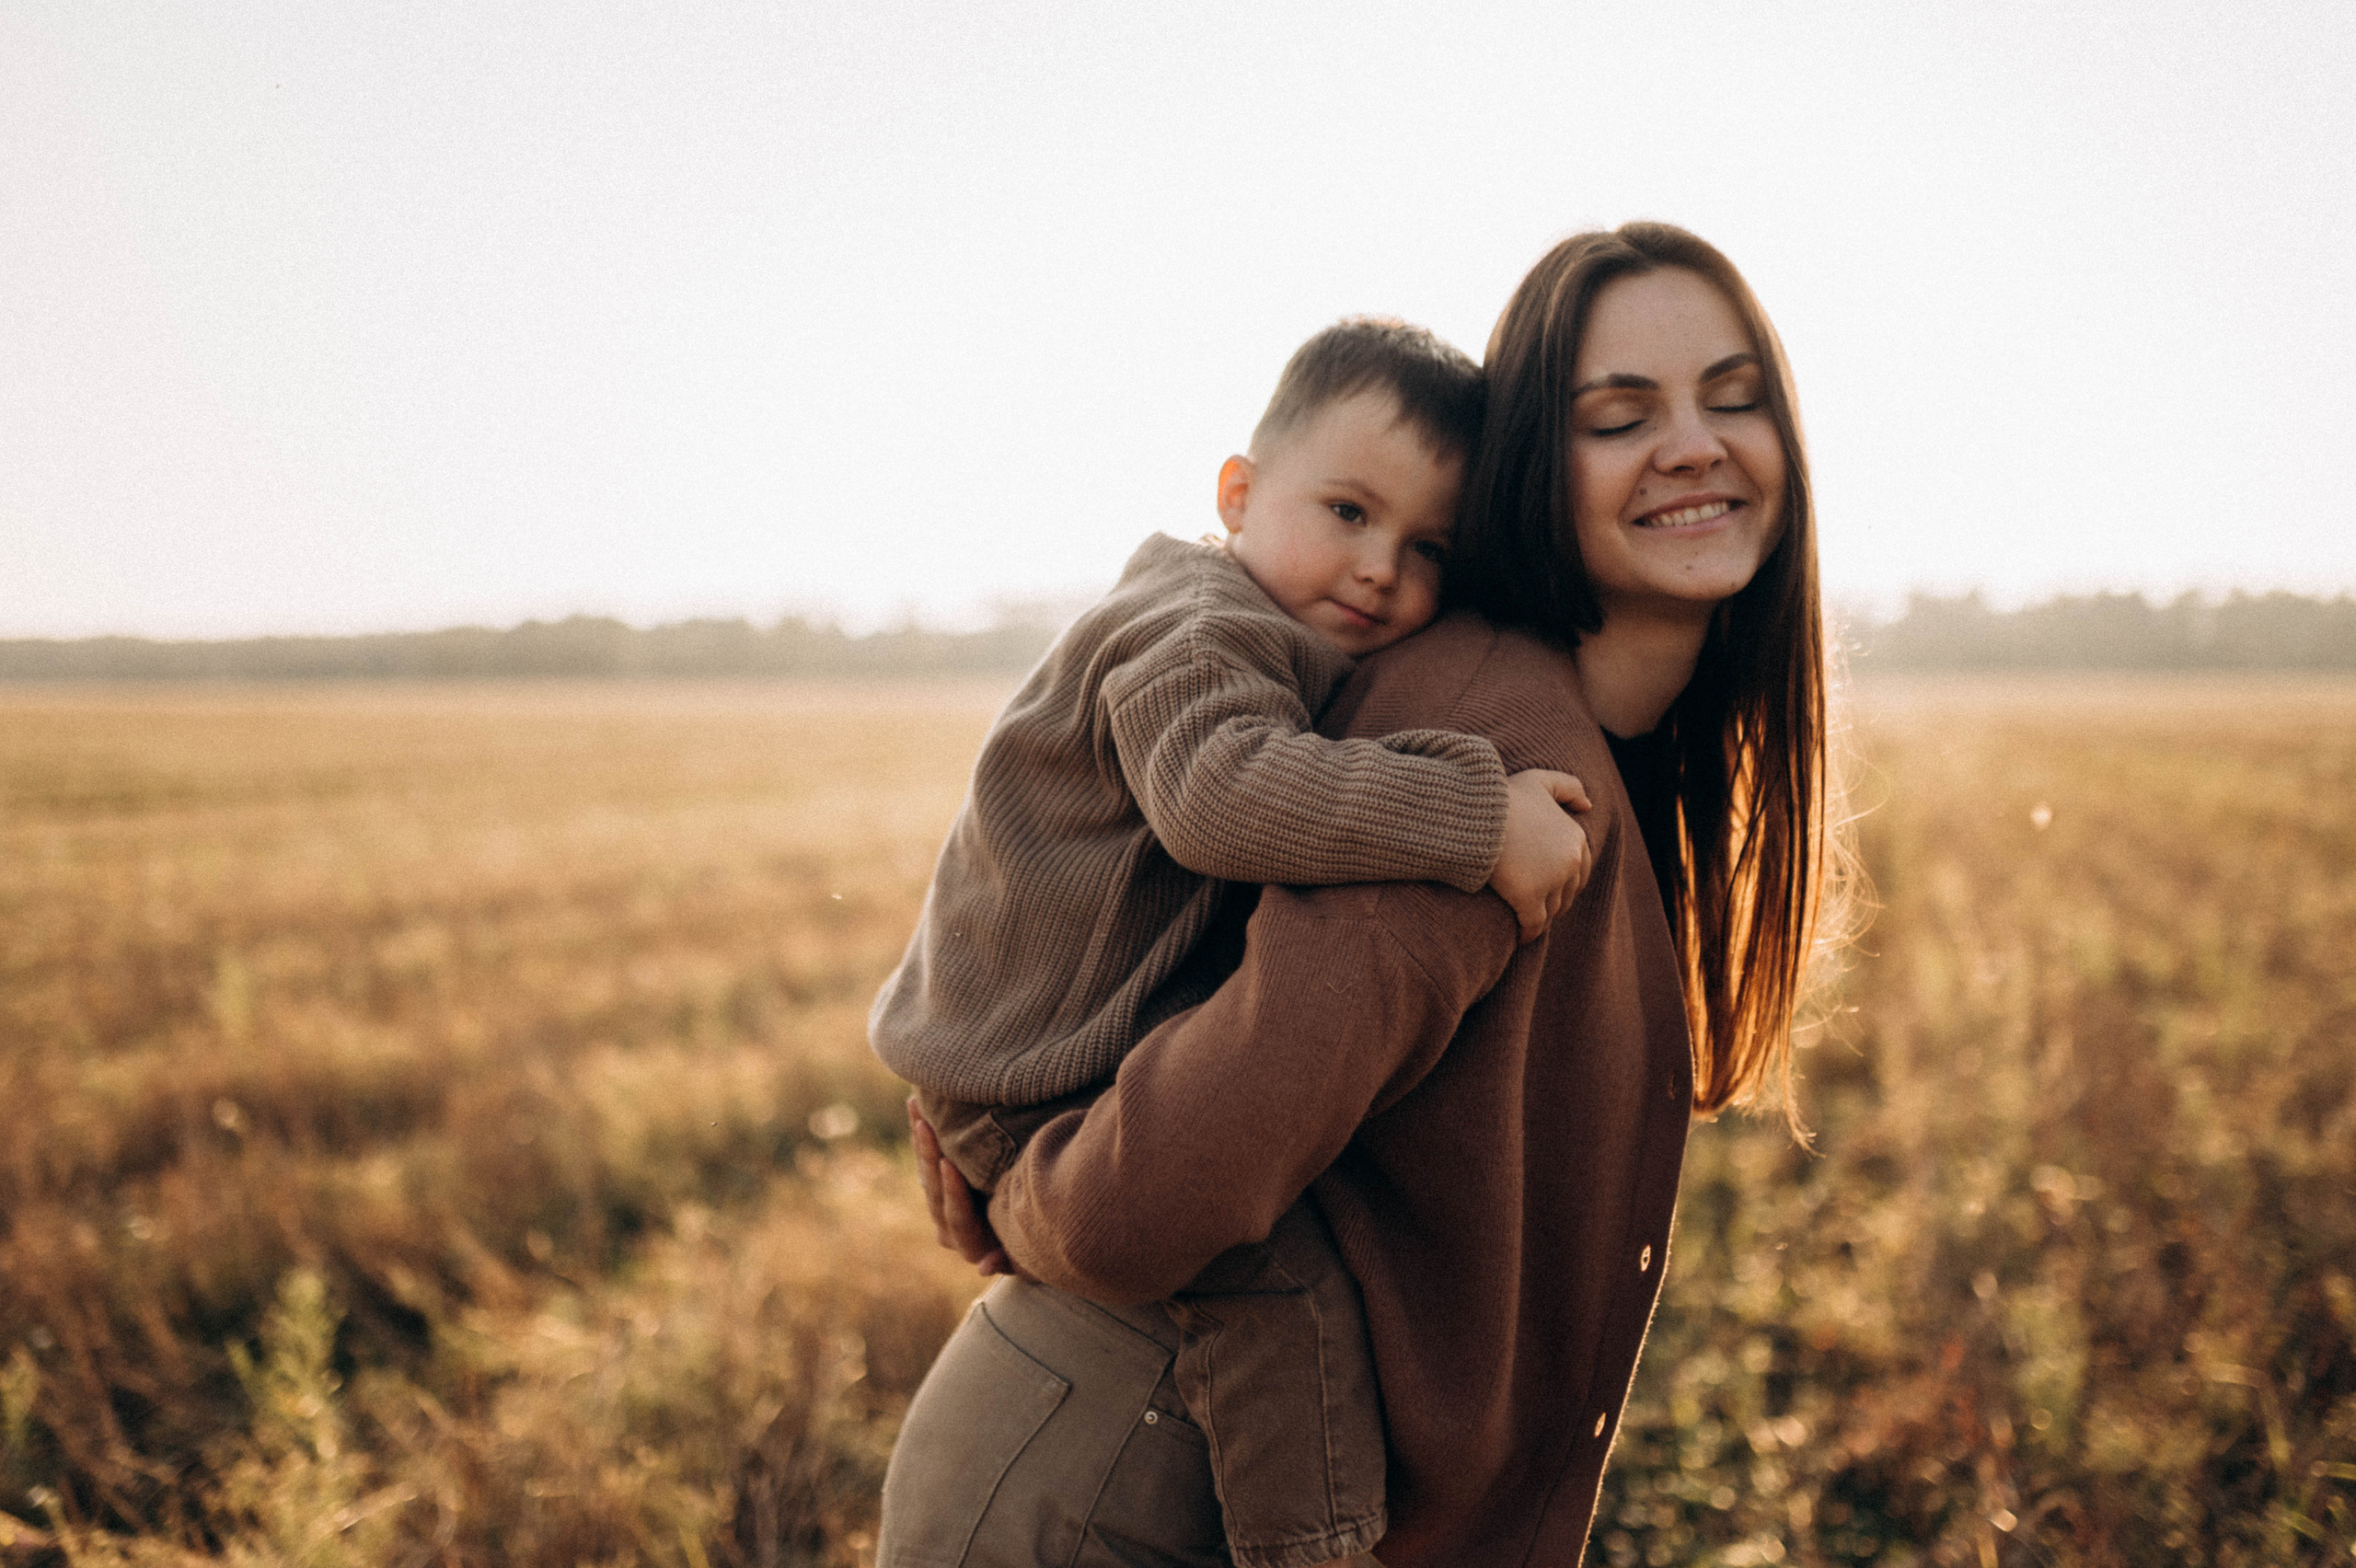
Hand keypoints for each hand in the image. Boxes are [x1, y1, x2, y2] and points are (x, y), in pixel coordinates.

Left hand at [908, 1097, 1016, 1276]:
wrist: (1018, 1239)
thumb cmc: (1031, 1244)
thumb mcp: (1024, 1254)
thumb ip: (1009, 1259)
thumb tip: (984, 1266)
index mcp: (967, 1241)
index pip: (956, 1215)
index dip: (952, 1191)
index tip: (948, 1165)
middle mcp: (947, 1226)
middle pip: (934, 1192)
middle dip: (929, 1158)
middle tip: (925, 1128)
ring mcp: (941, 1204)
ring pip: (926, 1172)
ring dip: (921, 1140)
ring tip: (917, 1109)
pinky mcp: (938, 1185)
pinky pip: (926, 1157)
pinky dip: (921, 1132)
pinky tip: (915, 1104)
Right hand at [1490, 768, 1593, 942]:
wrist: (1473, 813)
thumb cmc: (1502, 796)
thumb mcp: (1539, 780)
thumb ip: (1568, 787)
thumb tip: (1588, 807)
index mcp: (1575, 838)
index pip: (1579, 870)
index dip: (1564, 880)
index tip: (1548, 885)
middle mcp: (1569, 861)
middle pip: (1566, 893)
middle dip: (1553, 900)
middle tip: (1535, 906)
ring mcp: (1551, 881)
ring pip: (1551, 911)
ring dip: (1540, 918)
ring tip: (1525, 921)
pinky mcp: (1528, 898)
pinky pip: (1533, 925)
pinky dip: (1528, 934)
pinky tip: (1519, 938)